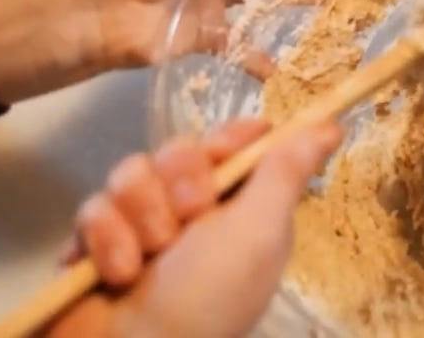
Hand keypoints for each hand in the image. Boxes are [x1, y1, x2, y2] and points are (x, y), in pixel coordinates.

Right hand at [46, 119, 344, 337]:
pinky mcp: (95, 240)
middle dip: (177, 184)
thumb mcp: (259, 234)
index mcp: (239, 207)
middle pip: (176, 149)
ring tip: (144, 263)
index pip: (234, 141)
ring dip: (138, 217)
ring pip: (128, 172)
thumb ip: (287, 174)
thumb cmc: (207, 298)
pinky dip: (105, 243)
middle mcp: (190, 210)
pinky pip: (92, 206)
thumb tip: (331, 126)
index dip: (227, 139)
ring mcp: (139, 223)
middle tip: (185, 223)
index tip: (225, 155)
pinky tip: (116, 275)